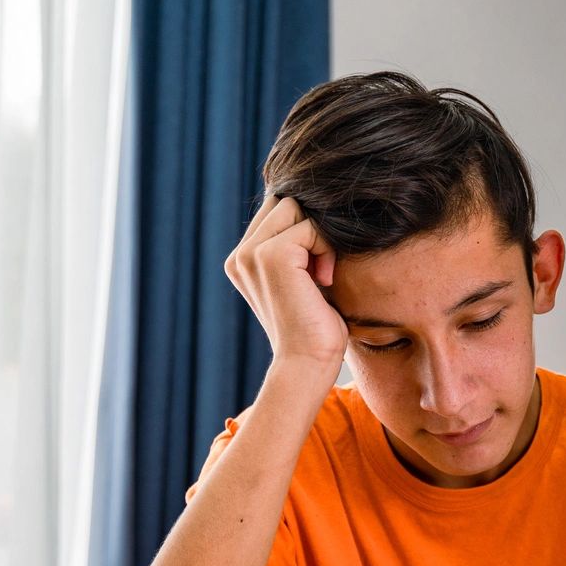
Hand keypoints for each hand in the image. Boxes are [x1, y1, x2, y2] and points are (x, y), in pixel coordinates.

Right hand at [224, 195, 345, 371]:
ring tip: (321, 275)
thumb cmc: (313, 328)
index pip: (275, 212)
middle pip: (284, 203)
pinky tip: (323, 279)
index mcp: (242, 261)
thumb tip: (315, 213)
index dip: (303, 230)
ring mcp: (251, 253)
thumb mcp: (302, 281)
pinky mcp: (271, 254)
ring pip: (294, 208)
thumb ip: (298, 250)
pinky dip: (325, 248)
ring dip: (318, 237)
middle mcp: (240, 255)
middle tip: (320, 271)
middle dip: (310, 229)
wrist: (306, 362)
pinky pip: (309, 226)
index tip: (315, 269)